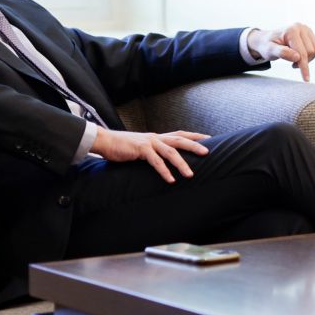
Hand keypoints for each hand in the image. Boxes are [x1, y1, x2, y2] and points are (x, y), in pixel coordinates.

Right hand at [91, 129, 210, 182]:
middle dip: (194, 146)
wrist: (105, 141)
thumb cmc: (123, 147)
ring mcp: (149, 143)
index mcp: (157, 137)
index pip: (180, 134)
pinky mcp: (141, 149)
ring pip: (170, 152)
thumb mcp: (142, 148)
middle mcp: (156, 138)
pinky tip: (171, 180)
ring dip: (181, 164)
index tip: (209, 139)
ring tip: (190, 175)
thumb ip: (154, 152)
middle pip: (180, 140)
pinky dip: (164, 171)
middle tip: (207, 153)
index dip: (195, 136)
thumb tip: (164, 161)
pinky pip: (156, 161)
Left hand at [252, 23, 314, 81]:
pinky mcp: (309, 33)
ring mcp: (306, 29)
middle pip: (310, 51)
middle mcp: (301, 27)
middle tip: (292, 64)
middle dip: (303, 62)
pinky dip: (310, 55)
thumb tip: (297, 57)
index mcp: (291, 31)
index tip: (306, 79)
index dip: (304, 67)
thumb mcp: (270, 51)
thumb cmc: (266, 46)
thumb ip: (282, 53)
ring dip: (307, 59)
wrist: (266, 40)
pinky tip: (299, 56)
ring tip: (295, 60)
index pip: (302, 52)